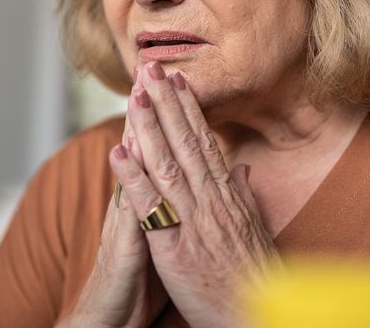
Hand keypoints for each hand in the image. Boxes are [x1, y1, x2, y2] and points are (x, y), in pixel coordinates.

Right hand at [63, 80, 166, 327]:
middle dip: (149, 108)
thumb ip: (177, 207)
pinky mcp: (123, 247)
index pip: (163, 150)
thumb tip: (199, 181)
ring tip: (138, 96)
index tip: (176, 77)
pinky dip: (126, 184)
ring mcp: (126, 223)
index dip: (170, 114)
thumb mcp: (165, 241)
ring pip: (132, 171)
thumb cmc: (139, 284)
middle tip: (152, 66)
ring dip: (134, 133)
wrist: (111, 320)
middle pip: (143, 148)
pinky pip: (126, 212)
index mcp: (153, 202)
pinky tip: (122, 158)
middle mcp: (136, 206)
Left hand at [109, 62, 281, 327]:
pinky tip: (116, 152)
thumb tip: (240, 170)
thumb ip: (243, 197)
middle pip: (185, 142)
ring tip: (134, 94)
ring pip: (167, 163)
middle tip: (151, 67)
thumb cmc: (252, 277)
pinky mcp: (173, 245)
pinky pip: (150, 206)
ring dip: (149, 126)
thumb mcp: (253, 230)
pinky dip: (132, 177)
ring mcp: (192, 219)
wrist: (250, 315)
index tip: (178, 79)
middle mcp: (210, 199)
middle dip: (167, 102)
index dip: (189, 109)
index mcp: (226, 195)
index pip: (205, 142)